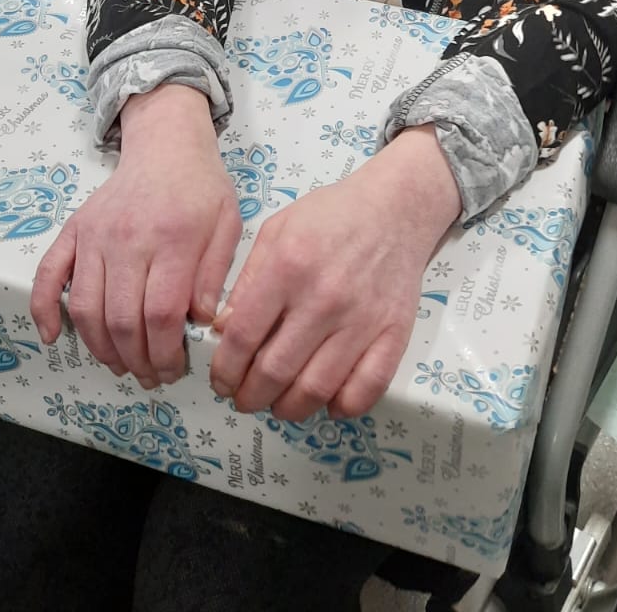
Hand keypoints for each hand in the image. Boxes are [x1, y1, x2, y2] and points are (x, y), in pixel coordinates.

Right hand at [31, 85, 241, 388]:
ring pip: (86, 307)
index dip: (165, 352)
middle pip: (122, 319)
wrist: (166, 144)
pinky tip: (54, 337)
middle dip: (136, 360)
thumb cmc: (202, 187)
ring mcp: (95, 235)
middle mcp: (127, 239)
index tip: (173, 370)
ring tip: (121, 365)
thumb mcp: (228, 224)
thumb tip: (201, 323)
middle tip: (149, 376)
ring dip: (100, 348)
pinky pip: (47, 273)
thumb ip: (215, 275)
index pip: (162, 313)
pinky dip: (43, 309)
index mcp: (173, 239)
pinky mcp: (74, 230)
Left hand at [210, 126, 460, 422]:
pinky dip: (340, 407)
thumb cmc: (331, 216)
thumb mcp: (277, 230)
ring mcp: (362, 320)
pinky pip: (365, 390)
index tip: (221, 381)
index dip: (224, 370)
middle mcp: (324, 297)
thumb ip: (248, 280)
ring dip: (288, 409)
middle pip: (275, 371)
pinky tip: (326, 401)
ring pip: (316, 389)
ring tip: (277, 403)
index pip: (243, 337)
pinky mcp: (394, 334)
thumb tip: (225, 331)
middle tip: (244, 398)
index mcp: (288, 266)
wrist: (396, 207)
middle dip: (249, 396)